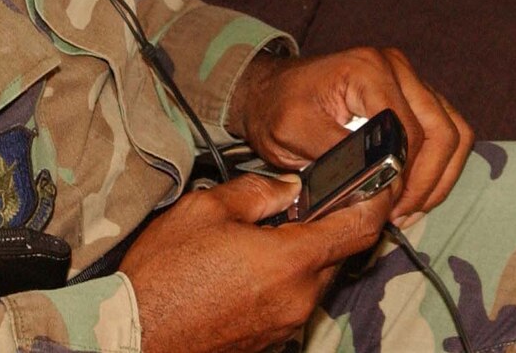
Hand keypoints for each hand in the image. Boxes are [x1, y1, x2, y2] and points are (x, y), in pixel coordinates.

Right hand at [121, 173, 397, 352]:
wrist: (132, 337)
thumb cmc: (162, 276)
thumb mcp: (204, 210)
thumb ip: (257, 191)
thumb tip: (288, 187)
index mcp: (290, 261)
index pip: (359, 227)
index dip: (377, 198)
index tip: (383, 180)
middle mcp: (298, 298)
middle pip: (338, 253)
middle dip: (329, 224)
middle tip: (300, 202)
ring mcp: (285, 324)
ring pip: (315, 277)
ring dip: (303, 252)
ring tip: (262, 234)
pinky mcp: (269, 340)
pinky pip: (293, 300)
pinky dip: (284, 278)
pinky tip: (247, 266)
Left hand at [230, 47, 472, 222]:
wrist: (271, 92)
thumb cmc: (278, 108)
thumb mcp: (292, 132)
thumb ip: (335, 151)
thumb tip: (376, 179)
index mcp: (368, 69)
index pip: (408, 129)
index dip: (404, 174)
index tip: (386, 207)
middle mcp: (397, 68)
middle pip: (442, 130)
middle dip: (427, 180)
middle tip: (401, 214)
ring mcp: (410, 80)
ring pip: (454, 132)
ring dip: (438, 176)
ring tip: (409, 208)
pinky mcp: (414, 96)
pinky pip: (447, 132)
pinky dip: (440, 167)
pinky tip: (414, 194)